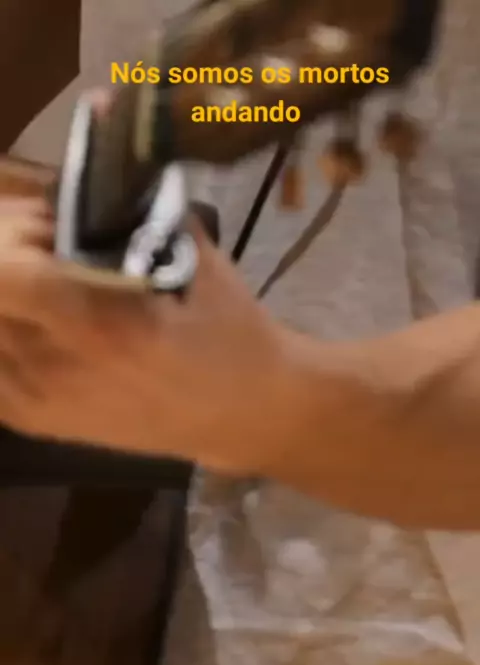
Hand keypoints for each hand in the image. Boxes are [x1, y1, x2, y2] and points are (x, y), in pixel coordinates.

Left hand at [0, 192, 297, 474]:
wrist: (243, 414)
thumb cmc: (229, 334)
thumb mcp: (194, 261)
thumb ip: (135, 213)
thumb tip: (91, 171)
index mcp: (102, 326)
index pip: (5, 270)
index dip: (12, 233)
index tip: (47, 222)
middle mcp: (56, 368)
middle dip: (7, 254)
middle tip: (47, 244)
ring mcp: (38, 400)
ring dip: (6, 291)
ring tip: (46, 282)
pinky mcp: (32, 420)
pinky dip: (3, 329)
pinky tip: (36, 320)